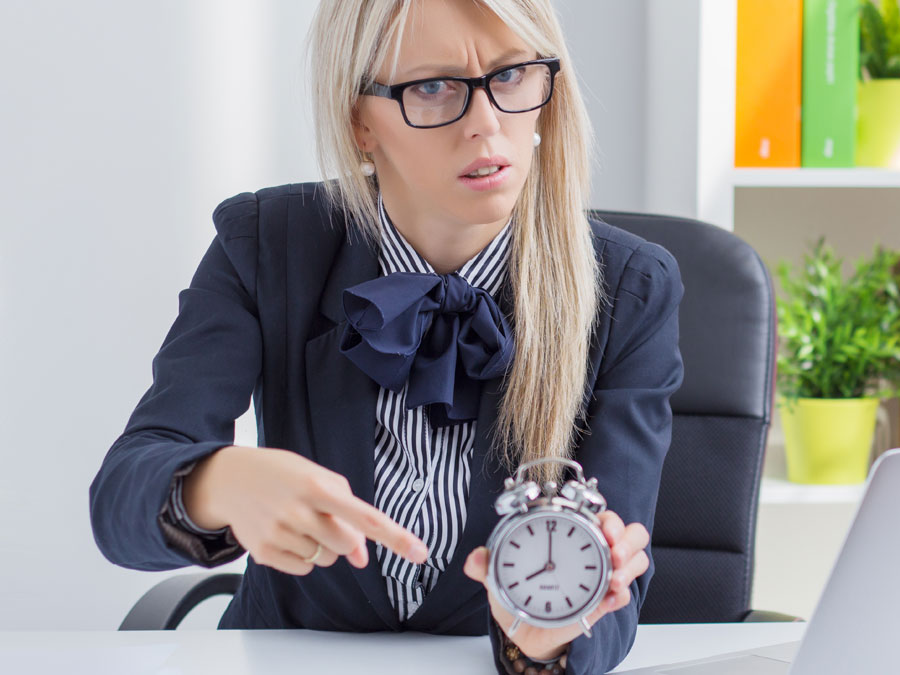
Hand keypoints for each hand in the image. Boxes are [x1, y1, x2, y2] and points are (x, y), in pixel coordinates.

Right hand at [182, 445, 428, 574]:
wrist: (230, 479)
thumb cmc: (285, 475)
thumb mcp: (318, 478)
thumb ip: (348, 513)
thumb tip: (362, 559)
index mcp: (318, 487)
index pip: (366, 517)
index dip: (396, 537)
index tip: (420, 553)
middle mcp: (299, 511)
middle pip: (347, 546)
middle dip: (344, 538)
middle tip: (321, 517)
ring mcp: (279, 534)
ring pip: (326, 560)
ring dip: (322, 546)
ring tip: (298, 521)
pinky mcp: (264, 553)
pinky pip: (303, 569)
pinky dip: (302, 556)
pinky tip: (285, 534)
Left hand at [463, 509, 649, 660]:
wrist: (523, 626)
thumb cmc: (518, 590)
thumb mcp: (499, 572)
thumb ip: (486, 563)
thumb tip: (473, 559)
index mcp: (572, 533)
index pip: (601, 515)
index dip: (608, 517)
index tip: (604, 526)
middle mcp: (594, 549)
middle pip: (630, 533)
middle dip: (626, 538)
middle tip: (614, 551)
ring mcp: (603, 575)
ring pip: (636, 559)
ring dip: (629, 566)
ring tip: (614, 578)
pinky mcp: (604, 601)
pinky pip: (624, 595)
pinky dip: (621, 594)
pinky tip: (611, 597)